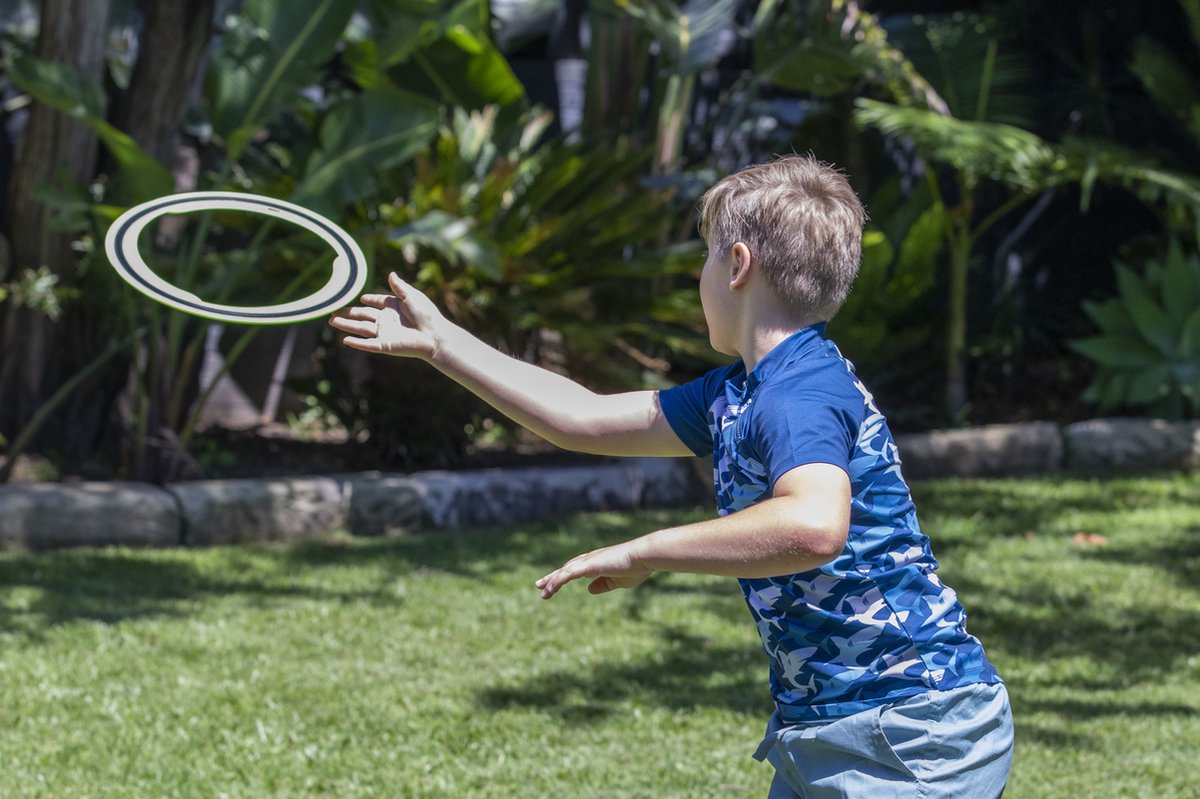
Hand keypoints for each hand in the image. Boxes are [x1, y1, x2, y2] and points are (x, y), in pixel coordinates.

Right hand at [329, 272, 445, 358]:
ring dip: (346, 325)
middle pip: (363, 316)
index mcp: (393, 307)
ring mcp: (384, 333)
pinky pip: (367, 344)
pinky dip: (356, 343)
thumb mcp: (412, 296)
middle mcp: (387, 320)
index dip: (369, 299)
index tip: (362, 298)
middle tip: (333, 312)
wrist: (434, 335)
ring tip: (331, 321)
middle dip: (348, 313)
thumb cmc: (427, 315)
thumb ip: (399, 286)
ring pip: (360, 328)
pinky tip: (345, 340)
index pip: (377, 302)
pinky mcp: (385, 345)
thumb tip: (392, 274)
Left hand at [535, 541, 651, 598]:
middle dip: (553, 577)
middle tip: (539, 585)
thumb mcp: (618, 581)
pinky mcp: (588, 566)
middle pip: (566, 568)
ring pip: (564, 572)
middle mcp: (590, 560)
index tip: (555, 582)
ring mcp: (588, 561)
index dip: (564, 575)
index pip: (576, 569)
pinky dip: (556, 582)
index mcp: (597, 563)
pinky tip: (549, 589)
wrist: (643, 556)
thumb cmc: (636, 567)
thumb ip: (603, 585)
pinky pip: (567, 575)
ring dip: (551, 581)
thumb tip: (589, 590)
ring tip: (541, 591)